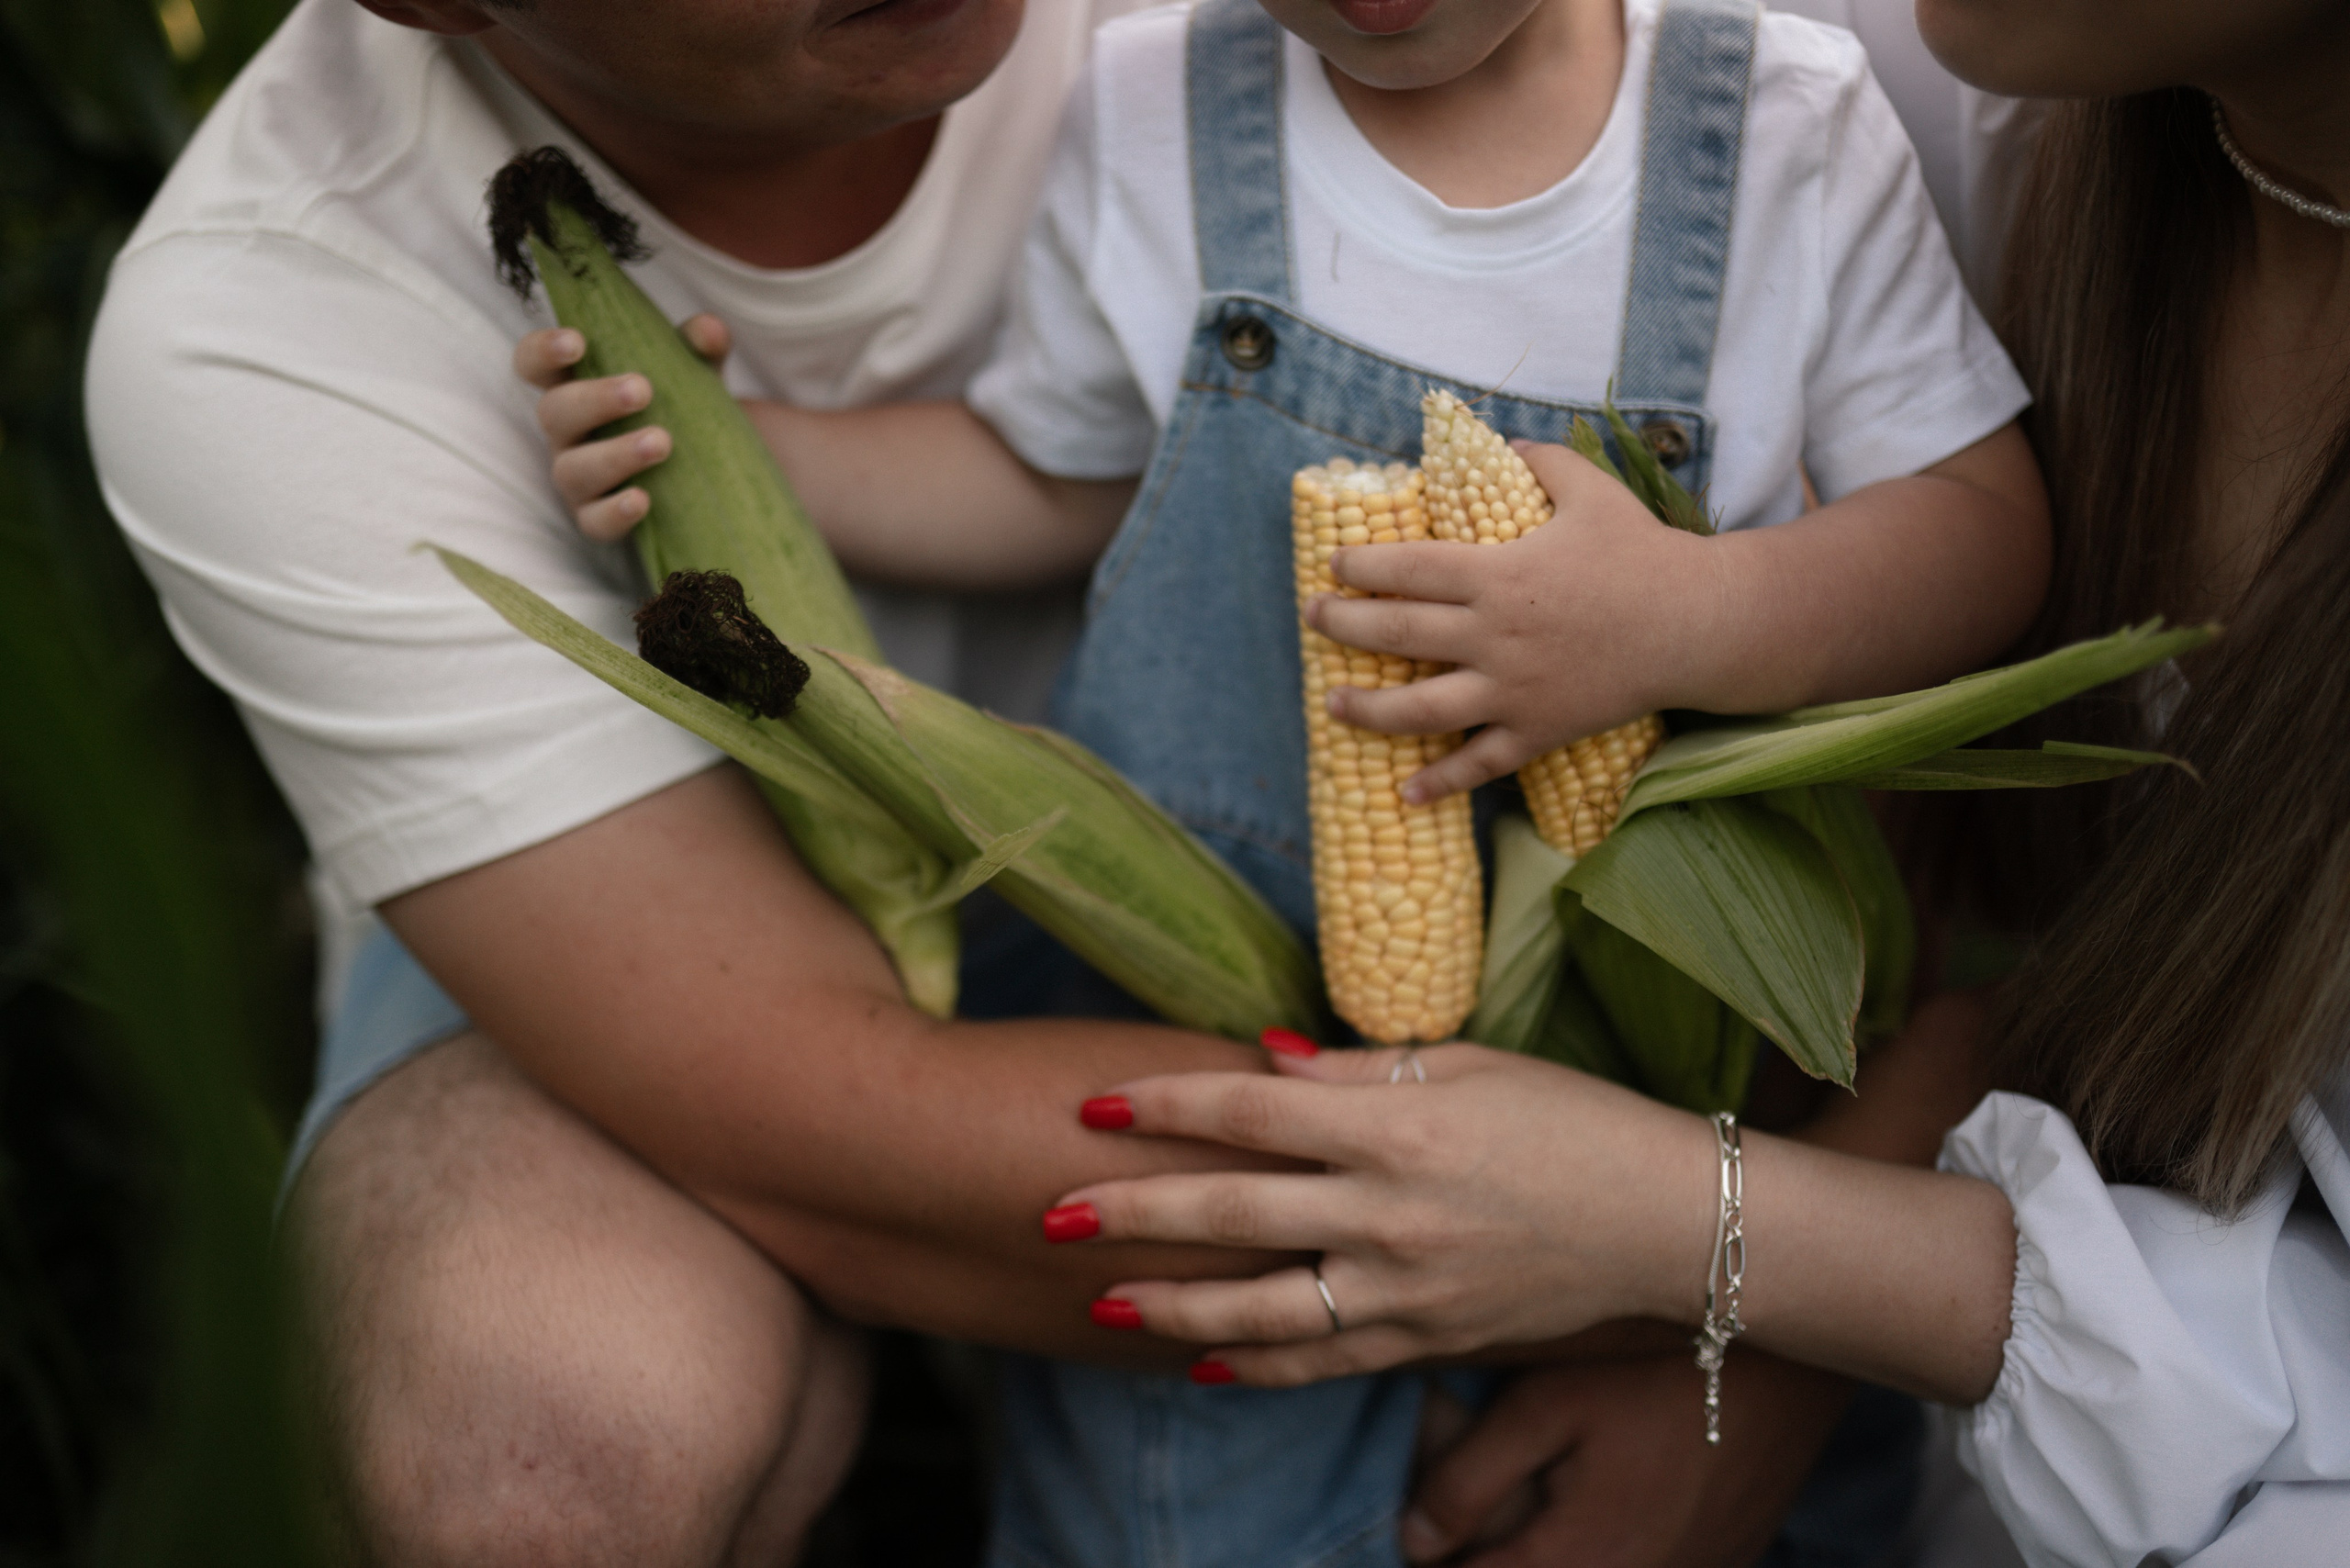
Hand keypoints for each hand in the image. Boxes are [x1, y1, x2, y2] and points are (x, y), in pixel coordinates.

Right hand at [511, 312, 732, 541]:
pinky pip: (596, 522)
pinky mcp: (598, 521)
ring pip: (573, 469)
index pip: (534, 364)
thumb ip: (701, 348)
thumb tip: (709, 330)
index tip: (577, 341)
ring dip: (615, 454)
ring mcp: (579, 481)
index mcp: (576, 387)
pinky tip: (643, 500)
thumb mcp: (697, 374)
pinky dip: (616, 512)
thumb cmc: (685, 412)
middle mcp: (568, 434)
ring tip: (662, 442)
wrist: (716, 476)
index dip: (543, 350)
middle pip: (554, 413)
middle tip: (642, 389)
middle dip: (594, 399)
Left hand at [1049, 1044, 1718, 1383]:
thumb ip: (1354, 1071)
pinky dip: (1259, 1365)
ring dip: (1174, 1305)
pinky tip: (1200, 1360)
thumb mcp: (1469, 1066)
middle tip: (1052, 1212)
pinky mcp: (1430, 1341)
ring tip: (1102, 1299)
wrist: (1673, 1222)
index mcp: (1399, 1126)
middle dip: (1135, 1213)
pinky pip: (1325, 1361)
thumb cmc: (1575, 1120)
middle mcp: (1392, 1212)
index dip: (1167, 1105)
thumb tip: (1256, 1061)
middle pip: (1236, 1212)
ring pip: (1265, 1307)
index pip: (1253, 1113)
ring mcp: (1410, 1288)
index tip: (1096, 1102)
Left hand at [1304, 441, 1722, 803]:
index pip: (1408, 569)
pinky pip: (1479, 763)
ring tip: (1333, 704)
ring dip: (1368, 710)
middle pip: (1397, 634)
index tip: (1333, 566)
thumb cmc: (1643, 553)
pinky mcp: (1537, 730)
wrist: (1697, 625)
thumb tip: (1504, 444)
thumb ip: (1542, 463)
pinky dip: (1440, 781)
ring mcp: (1512, 690)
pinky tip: (1404, 793)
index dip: (1361, 566)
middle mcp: (1494, 636)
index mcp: (1499, 575)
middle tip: (1313, 619)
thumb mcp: (1593, 491)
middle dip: (1343, 626)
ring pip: (1420, 708)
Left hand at [1401, 1353, 1852, 1567]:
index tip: (1425, 1518)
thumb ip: (1468, 1480)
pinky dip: (1607, 1542)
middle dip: (1494, 1549)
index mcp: (1583, 1565)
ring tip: (1544, 1486)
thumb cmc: (1654, 1362)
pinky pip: (1646, 1563)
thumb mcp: (1545, 1403)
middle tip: (1473, 1498)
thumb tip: (1416, 1542)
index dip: (1440, 1555)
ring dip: (1552, 1547)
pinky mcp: (1728, 1557)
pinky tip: (1606, 1490)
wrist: (1792, 1350)